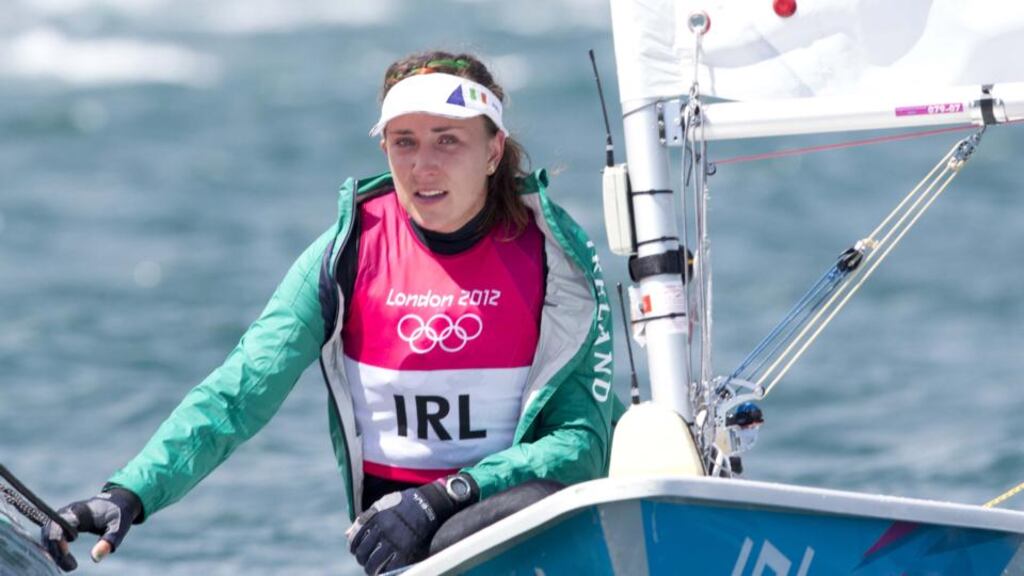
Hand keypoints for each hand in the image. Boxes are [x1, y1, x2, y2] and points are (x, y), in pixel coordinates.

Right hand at [41, 487, 142, 571]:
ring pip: (47, 536)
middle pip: (49, 532)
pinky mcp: (60, 523)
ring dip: (55, 553)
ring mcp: (61, 517)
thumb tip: (95, 558)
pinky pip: (50, 537)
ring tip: (72, 566)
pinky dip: (55, 550)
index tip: (67, 554)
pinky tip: (66, 560)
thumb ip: (109, 541)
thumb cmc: (118, 514)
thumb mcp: (118, 527)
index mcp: (80, 511)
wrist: (117, 502)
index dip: (58, 540)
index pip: (59, 524)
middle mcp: (66, 512)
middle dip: (56, 551)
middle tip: (72, 566)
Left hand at [347, 476, 474, 574]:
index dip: (353, 547)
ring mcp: (394, 540)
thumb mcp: (382, 504)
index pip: (356, 538)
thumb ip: (365, 518)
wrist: (428, 503)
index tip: (355, 551)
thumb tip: (348, 534)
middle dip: (362, 559)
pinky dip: (386, 571)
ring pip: (374, 562)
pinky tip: (385, 571)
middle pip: (363, 552)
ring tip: (372, 569)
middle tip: (365, 561)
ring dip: (371, 568)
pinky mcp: (406, 549)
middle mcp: (382, 529)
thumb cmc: (404, 503)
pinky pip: (391, 566)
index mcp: (375, 517)